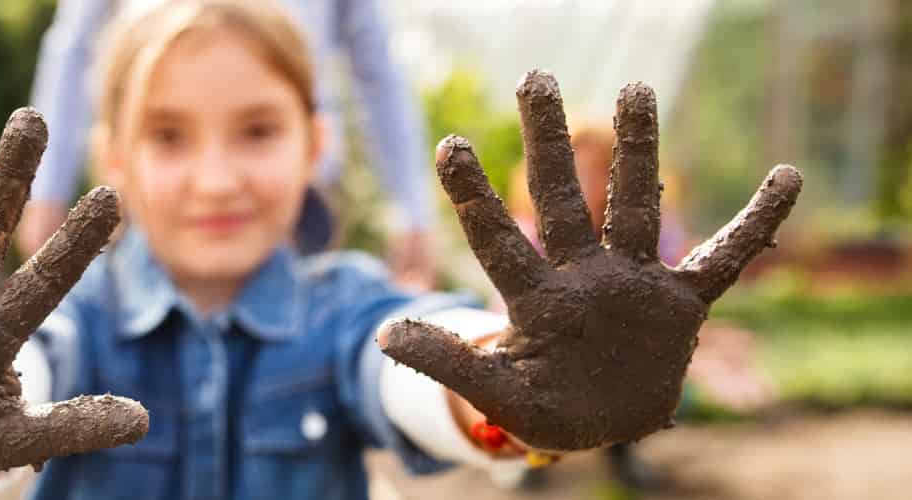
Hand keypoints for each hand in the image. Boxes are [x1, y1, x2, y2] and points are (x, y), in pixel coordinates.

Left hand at [377, 71, 800, 450]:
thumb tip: (386, 336)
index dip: (472, 194)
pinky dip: (757, 223)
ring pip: (635, 206)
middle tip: (535, 78)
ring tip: (635, 89)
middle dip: (550, 142)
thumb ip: (451, 363)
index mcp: (535, 298)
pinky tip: (788, 177)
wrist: (602, 427)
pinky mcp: (678, 304)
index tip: (449, 142)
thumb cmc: (545, 407)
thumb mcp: (497, 392)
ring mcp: (631, 283)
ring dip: (639, 151)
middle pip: (562, 199)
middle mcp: (582, 276)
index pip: (497, 236)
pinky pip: (725, 258)